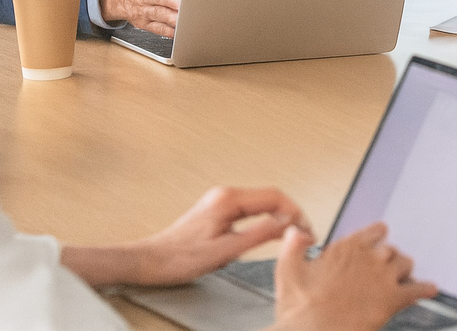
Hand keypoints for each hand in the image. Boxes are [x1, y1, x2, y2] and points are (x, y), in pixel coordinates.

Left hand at [60, 185, 306, 287]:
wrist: (149, 261)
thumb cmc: (178, 259)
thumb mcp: (226, 251)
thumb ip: (260, 235)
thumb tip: (288, 225)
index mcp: (228, 200)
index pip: (274, 197)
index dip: (295, 213)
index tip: (306, 230)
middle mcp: (225, 195)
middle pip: (271, 197)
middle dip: (291, 214)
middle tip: (305, 235)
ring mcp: (221, 201)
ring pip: (262, 202)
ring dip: (280, 215)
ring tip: (292, 234)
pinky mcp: (218, 210)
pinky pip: (251, 208)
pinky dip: (266, 218)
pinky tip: (272, 231)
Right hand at [272, 222, 436, 330]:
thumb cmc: (301, 309)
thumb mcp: (287, 271)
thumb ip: (293, 247)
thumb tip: (295, 231)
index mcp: (347, 248)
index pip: (376, 231)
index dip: (377, 238)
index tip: (378, 241)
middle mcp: (369, 257)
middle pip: (392, 249)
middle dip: (390, 259)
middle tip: (386, 268)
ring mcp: (384, 277)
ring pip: (406, 264)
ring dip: (405, 271)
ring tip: (403, 278)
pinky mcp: (393, 299)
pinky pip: (418, 289)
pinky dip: (425, 289)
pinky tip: (430, 290)